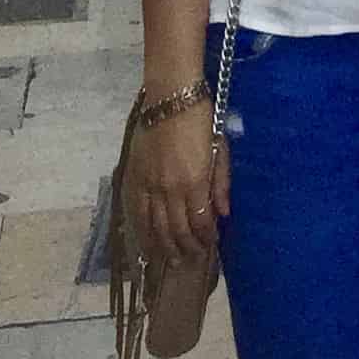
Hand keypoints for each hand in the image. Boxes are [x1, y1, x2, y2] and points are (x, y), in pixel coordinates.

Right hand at [129, 109, 225, 265]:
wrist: (170, 96)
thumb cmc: (201, 118)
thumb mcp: (221, 147)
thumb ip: (221, 183)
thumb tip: (224, 214)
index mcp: (195, 180)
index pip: (201, 221)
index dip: (206, 237)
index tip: (211, 246)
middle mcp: (170, 188)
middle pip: (177, 229)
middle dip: (187, 248)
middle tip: (192, 259)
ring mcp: (149, 185)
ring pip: (156, 227)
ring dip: (165, 247)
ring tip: (172, 261)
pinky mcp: (134, 179)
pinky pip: (136, 214)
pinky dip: (142, 234)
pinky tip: (147, 247)